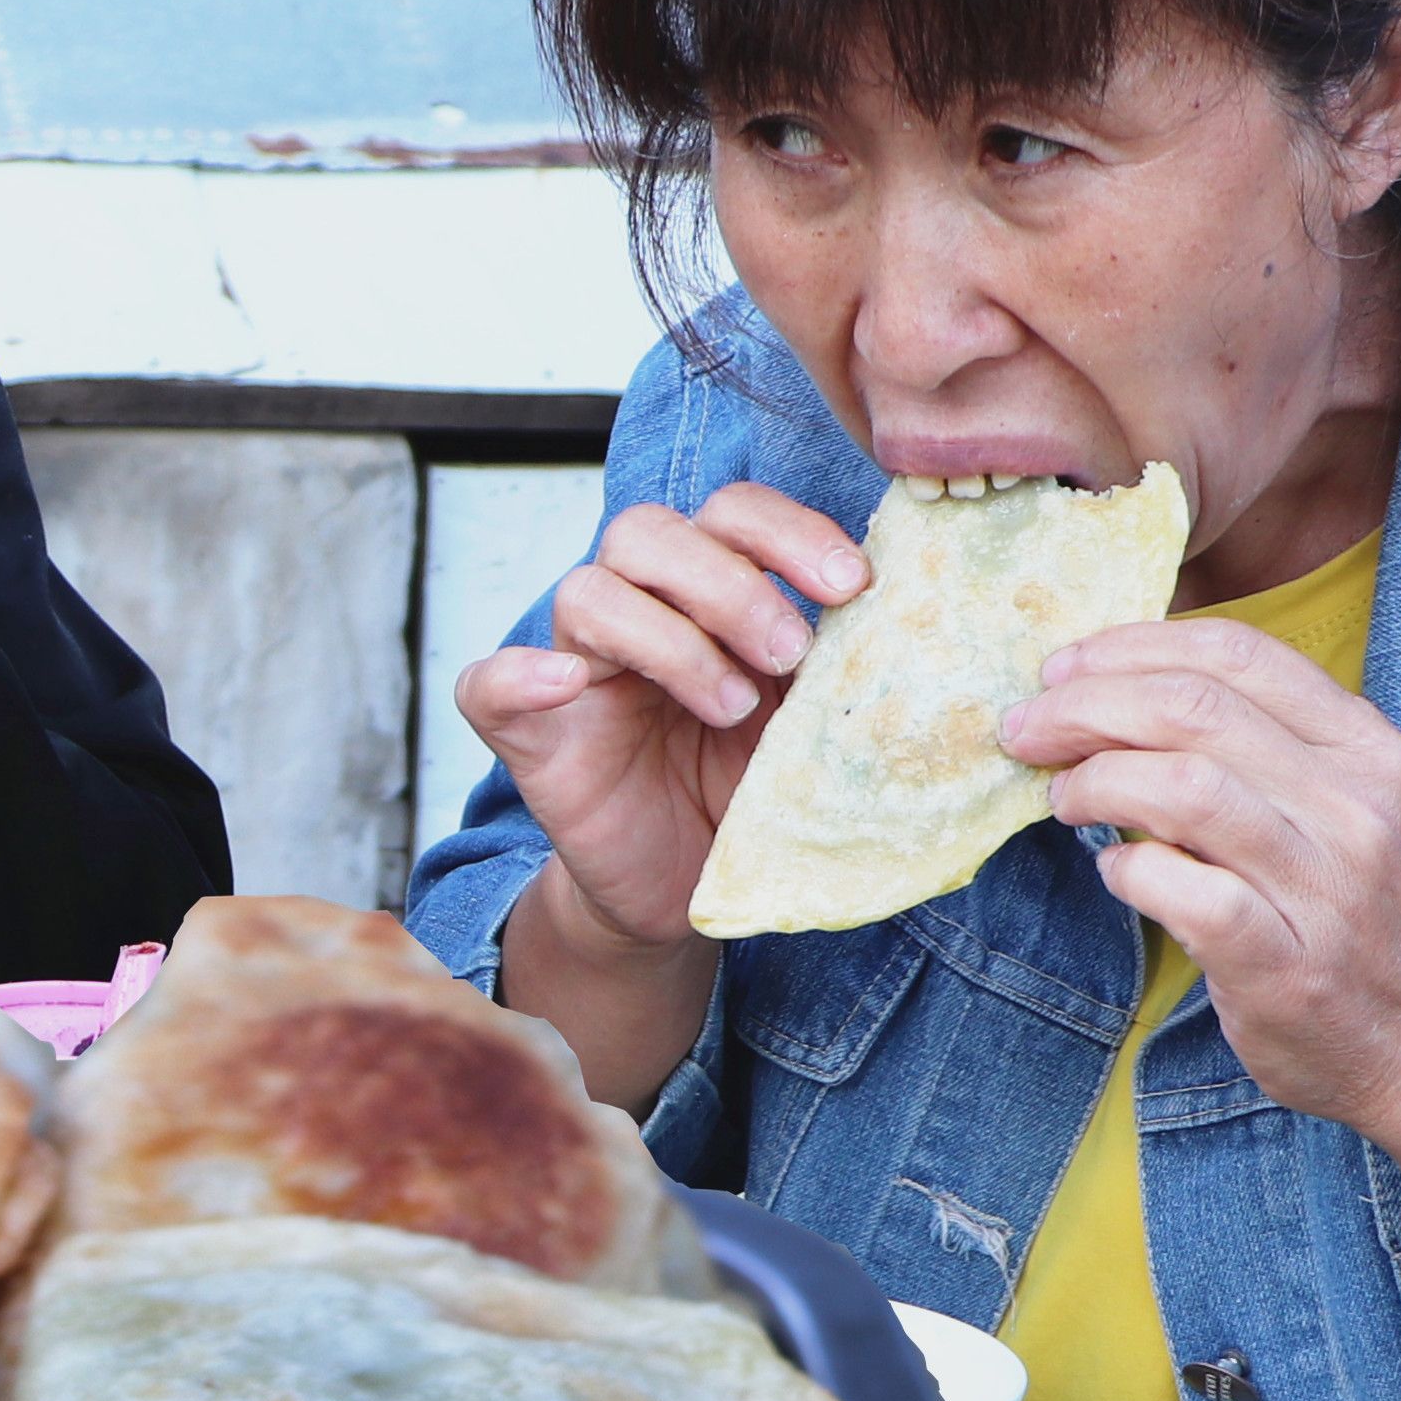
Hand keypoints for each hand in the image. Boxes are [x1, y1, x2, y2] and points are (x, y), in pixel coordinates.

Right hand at [455, 484, 871, 948]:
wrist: (689, 889)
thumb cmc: (750, 795)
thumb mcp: (810, 721)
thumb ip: (841, 663)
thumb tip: (916, 618)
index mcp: (706, 593)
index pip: (729, 512)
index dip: (786, 531)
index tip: (852, 586)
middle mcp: (636, 613)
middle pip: (647, 531)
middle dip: (730, 584)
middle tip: (790, 653)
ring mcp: (575, 668)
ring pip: (586, 592)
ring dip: (668, 639)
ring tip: (729, 706)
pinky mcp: (529, 734)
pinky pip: (484, 684)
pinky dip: (518, 675)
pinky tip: (562, 686)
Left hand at [1008, 620, 1400, 1330]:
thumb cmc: (1377, 916)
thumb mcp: (1353, 807)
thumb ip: (1264, 751)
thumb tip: (1120, 698)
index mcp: (1369, 749)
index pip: (1237, 655)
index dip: (1130, 648)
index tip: (1064, 669)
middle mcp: (1356, 806)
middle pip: (1193, 711)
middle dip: (1084, 708)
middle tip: (1026, 730)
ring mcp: (1327, 888)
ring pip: (1183, 789)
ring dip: (1095, 782)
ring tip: (1061, 796)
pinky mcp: (1287, 968)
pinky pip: (1184, 894)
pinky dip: (1127, 871)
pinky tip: (1116, 873)